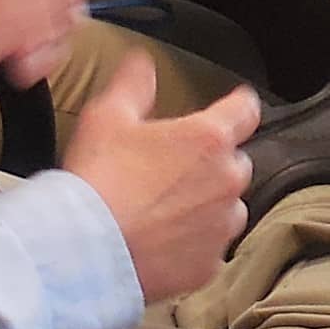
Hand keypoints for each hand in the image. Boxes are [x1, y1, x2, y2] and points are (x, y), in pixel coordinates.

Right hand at [56, 55, 260, 302]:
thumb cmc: (97, 181)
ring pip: (227, 208)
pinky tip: (160, 243)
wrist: (84, 251)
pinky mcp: (209, 265)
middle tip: (168, 170)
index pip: (245, 110)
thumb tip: (143, 63)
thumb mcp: (106, 117)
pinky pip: (210, 249)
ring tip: (163, 210)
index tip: (232, 107)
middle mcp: (227, 181)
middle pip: (234, 162)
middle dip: (210, 164)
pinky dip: (192, 245)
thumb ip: (133, 85)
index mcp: (208, 139)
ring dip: (206, 206)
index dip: (237, 106)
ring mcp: (221, 227)